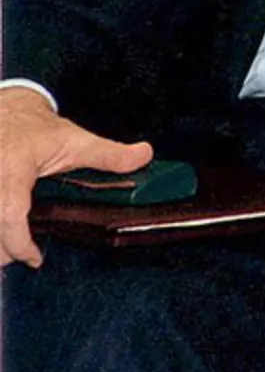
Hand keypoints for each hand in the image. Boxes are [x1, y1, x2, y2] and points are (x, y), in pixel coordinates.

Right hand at [0, 88, 152, 267]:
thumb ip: (108, 155)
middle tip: (23, 257)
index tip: (34, 257)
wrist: (8, 113)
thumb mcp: (75, 140)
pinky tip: (5, 238)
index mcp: (14, 166)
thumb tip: (144, 156)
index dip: (19, 241)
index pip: (12, 212)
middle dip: (4, 250)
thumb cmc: (36, 130)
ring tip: (14, 250)